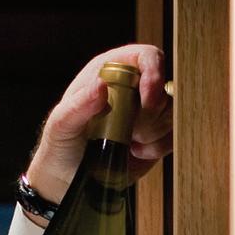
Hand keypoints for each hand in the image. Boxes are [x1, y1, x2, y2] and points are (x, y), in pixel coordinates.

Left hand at [25, 44, 173, 205]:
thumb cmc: (62, 145)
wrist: (70, 177)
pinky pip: (173, 134)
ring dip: (153, 132)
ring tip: (127, 142)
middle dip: (150, 113)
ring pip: (171, 112)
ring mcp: (146, 110)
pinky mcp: (157, 134)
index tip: (148, 100)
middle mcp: (132, 86)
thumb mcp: (61, 125)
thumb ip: (78, 105)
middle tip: (128, 130)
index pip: (146, 57)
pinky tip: (136, 152)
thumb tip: (101, 86)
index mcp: (109, 71)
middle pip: (164, 87)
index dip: (154, 73)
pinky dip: (159, 147)